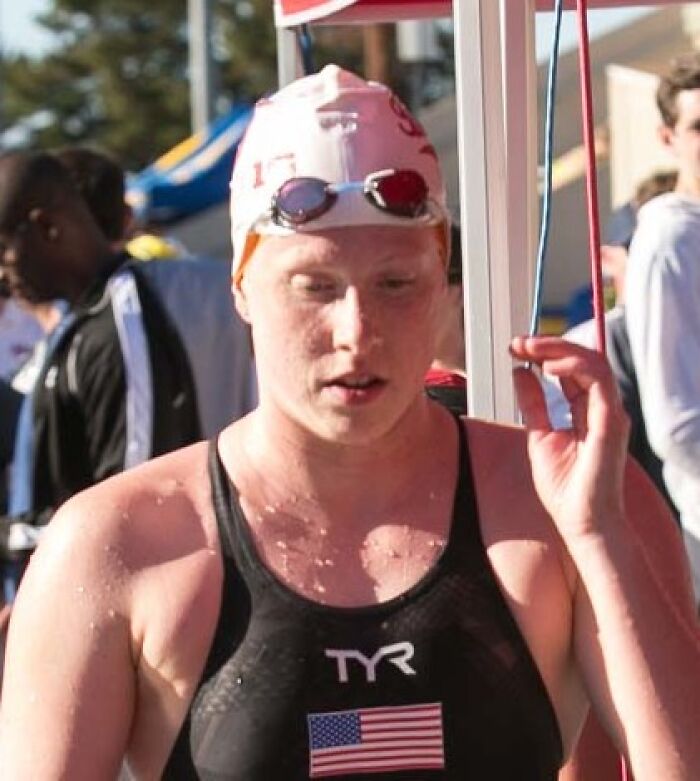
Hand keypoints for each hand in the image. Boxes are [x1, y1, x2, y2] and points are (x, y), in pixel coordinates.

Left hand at [510, 336, 629, 544]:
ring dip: (558, 350)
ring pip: (593, 362)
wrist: (580, 522)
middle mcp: (602, 407)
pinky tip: (547, 368)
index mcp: (586, 410)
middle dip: (549, 345)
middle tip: (518, 342)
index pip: (570, 369)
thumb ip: (534, 403)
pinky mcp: (612, 421)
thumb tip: (520, 372)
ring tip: (529, 348)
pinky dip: (573, 367)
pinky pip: (598, 380)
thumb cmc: (565, 487)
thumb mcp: (539, 435)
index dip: (543, 353)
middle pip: (582, 359)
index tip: (514, 348)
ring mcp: (609, 412)